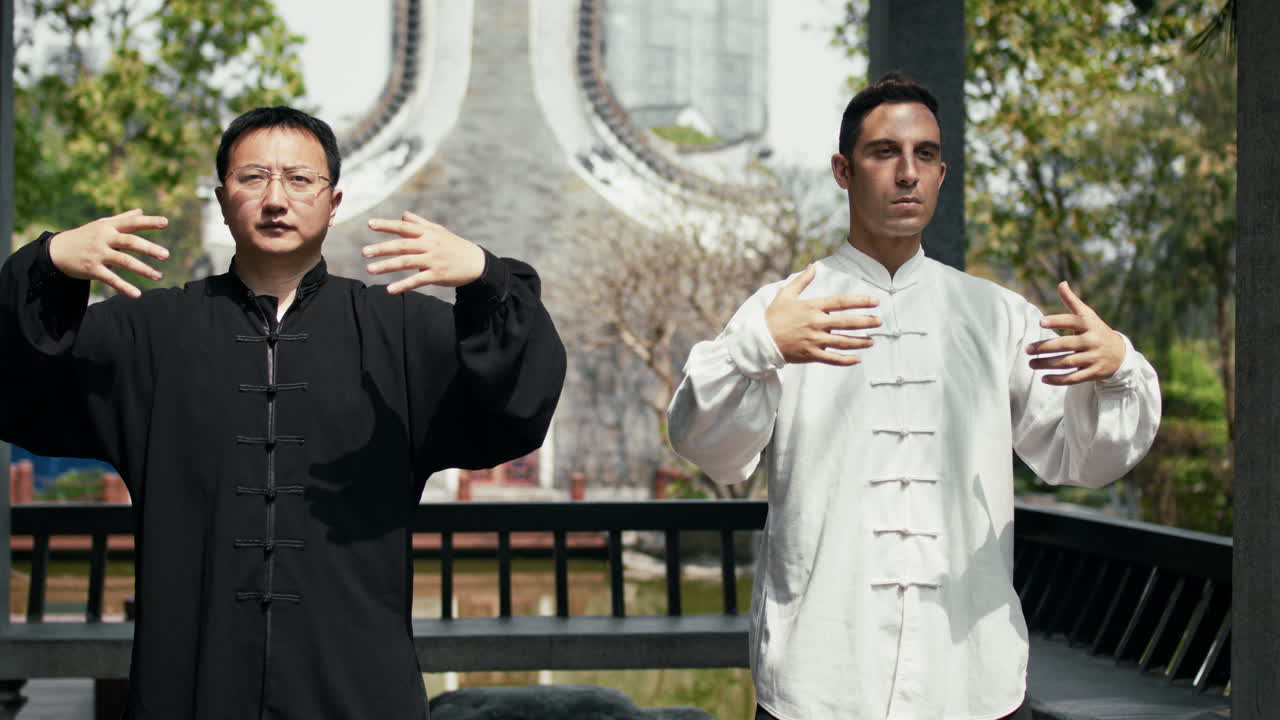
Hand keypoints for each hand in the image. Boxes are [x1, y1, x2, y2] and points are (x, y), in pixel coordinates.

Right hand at [48, 209, 168, 297]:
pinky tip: (137, 294)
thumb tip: (141, 211)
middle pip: (129, 241)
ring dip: (142, 269)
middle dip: (148, 248)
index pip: (131, 223)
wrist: (56, 251)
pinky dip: (124, 287)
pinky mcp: (92, 269)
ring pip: (123, 261)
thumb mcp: (101, 225)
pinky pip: (110, 279)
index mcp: (108, 227)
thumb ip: (122, 219)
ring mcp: (98, 254)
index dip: (148, 222)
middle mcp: (104, 238)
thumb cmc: (84, 236)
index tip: (165, 222)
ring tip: (159, 276)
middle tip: (166, 255)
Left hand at [363, 211, 485, 292]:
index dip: (387, 225)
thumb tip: (404, 215)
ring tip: (370, 269)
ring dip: (387, 265)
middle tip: (364, 252)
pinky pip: (417, 280)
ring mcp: (433, 260)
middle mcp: (429, 244)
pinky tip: (389, 289)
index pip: (404, 227)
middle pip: (402, 245)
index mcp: (428, 233)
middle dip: (382, 248)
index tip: (370, 224)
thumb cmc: (454, 246)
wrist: (476, 262)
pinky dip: (403, 285)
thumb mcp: (439, 231)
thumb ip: (420, 223)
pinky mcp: (437, 275)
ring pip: (406, 262)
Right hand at [764, 265, 880, 365]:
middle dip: (866, 322)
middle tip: (879, 321)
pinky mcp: (810, 355)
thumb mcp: (785, 294)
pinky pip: (832, 359)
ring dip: (860, 341)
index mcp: (812, 307)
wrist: (760, 340)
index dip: (860, 301)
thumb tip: (812, 266)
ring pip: (843, 342)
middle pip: (847, 322)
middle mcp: (815, 323)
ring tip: (872, 340)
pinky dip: (846, 360)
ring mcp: (814, 340)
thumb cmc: (773, 316)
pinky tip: (857, 359)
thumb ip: (801, 281)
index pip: (841, 302)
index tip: (875, 301)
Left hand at [1026, 281, 1125, 384]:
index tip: (1040, 322)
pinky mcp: (1093, 373)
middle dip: (1045, 347)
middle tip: (1027, 349)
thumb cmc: (1096, 331)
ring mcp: (1093, 358)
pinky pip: (1074, 378)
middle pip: (1066, 344)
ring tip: (1031, 364)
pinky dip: (1059, 380)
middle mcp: (1092, 341)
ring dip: (1047, 364)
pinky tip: (1043, 378)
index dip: (1057, 321)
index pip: (1072, 321)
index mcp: (1089, 325)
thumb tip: (1061, 283)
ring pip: (1067, 362)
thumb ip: (1072, 302)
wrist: (1120, 354)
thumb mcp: (1088, 316)